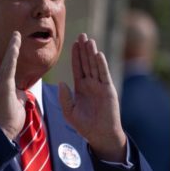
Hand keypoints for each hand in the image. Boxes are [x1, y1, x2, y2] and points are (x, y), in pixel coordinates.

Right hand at [0, 31, 26, 139]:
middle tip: (16, 34)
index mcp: (4, 85)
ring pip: (8, 63)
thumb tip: (22, 90)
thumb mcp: (17, 102)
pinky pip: (9, 70)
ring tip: (16, 36)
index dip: (13, 54)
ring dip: (12, 49)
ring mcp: (1, 84)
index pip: (10, 67)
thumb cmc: (10, 119)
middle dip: (12, 47)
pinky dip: (11, 58)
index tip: (16, 43)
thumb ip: (19, 94)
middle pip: (8, 61)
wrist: (2, 130)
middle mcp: (0, 82)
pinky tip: (15, 49)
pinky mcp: (4, 87)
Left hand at [59, 33, 126, 161]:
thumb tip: (61, 82)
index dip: (75, 55)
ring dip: (91, 53)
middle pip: (86, 62)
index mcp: (80, 87)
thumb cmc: (84, 125)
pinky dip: (101, 64)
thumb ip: (64, 98)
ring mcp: (99, 85)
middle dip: (83, 49)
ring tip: (89, 40)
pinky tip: (98, 54)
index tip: (73, 43)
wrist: (99, 135)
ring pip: (94, 65)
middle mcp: (90, 83)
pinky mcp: (108, 90)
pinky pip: (103, 75)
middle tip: (81, 35)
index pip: (77, 67)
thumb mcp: (69, 112)